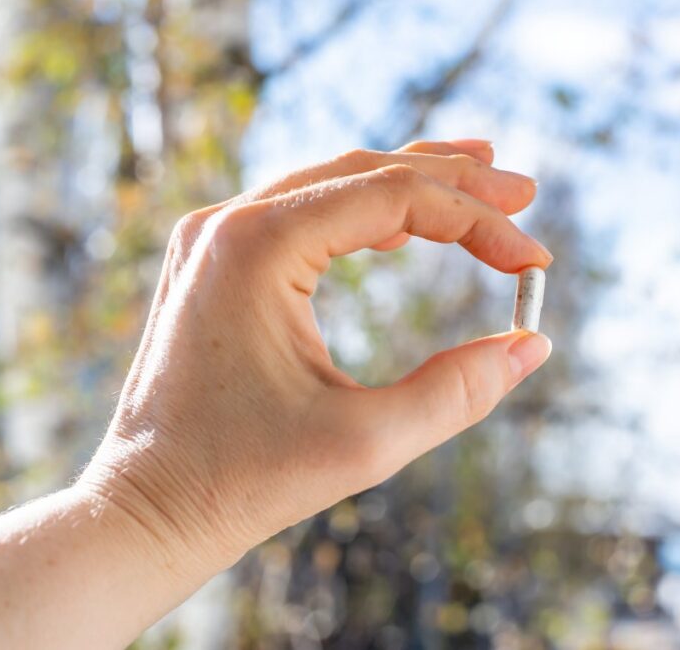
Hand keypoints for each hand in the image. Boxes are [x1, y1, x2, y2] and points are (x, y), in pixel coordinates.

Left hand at [79, 139, 552, 578]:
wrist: (145, 509)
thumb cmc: (243, 483)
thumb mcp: (367, 443)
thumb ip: (459, 392)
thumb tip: (533, 345)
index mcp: (258, 246)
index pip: (394, 197)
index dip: (477, 222)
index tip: (535, 261)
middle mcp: (228, 222)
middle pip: (363, 170)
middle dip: (452, 181)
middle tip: (522, 191)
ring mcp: (213, 237)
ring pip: (331, 183)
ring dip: (409, 185)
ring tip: (480, 182)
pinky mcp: (213, 262)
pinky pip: (299, 214)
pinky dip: (361, 214)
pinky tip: (403, 230)